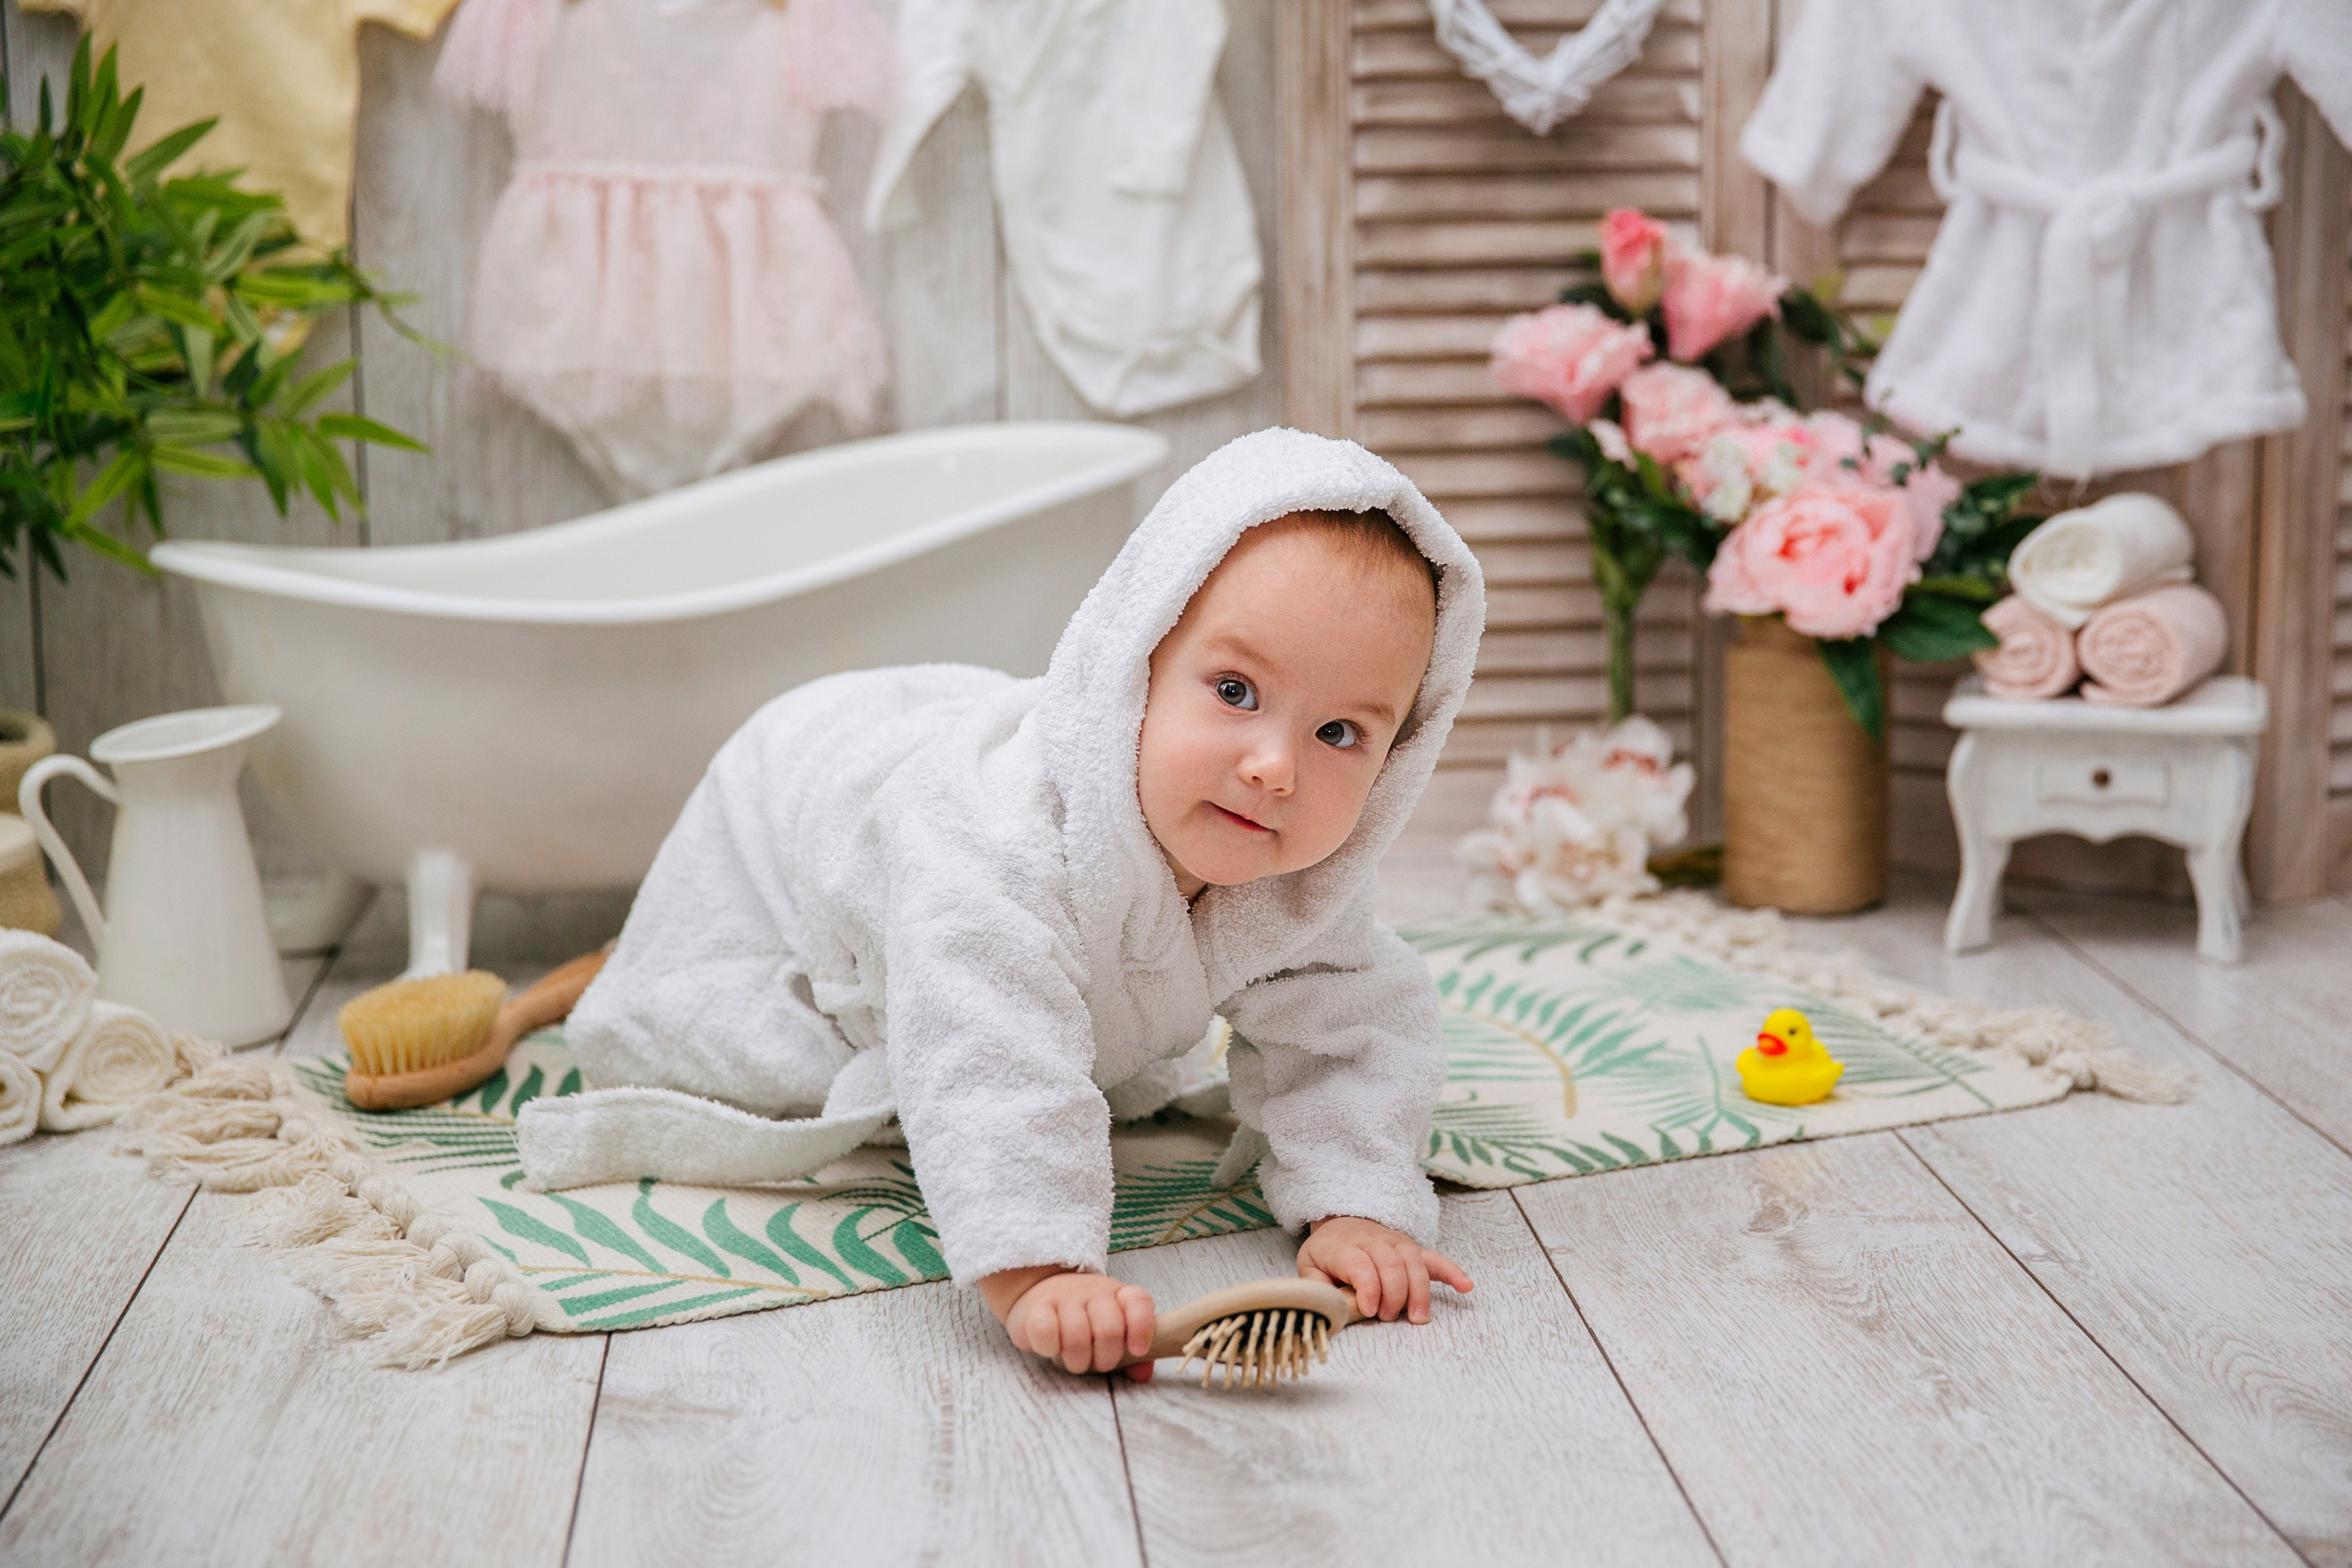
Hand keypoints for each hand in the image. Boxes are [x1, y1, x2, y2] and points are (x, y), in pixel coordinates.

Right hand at [980, 1266, 1156, 1379]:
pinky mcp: (1037, 1308)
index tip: (1137, 1350)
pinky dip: (1050, 1349)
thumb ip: (1132, 1353)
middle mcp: (1095, 1291)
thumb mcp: (1112, 1330)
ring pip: (1077, 1336)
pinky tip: (1052, 1349)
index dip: (1142, 1328)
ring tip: (1075, 1360)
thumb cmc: (1083, 1320)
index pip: (1139, 1302)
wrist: (1039, 1296)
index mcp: (1119, 1295)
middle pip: (1109, 1329)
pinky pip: (1046, 1332)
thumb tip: (1142, 1373)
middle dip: (1105, 1358)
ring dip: (1078, 1360)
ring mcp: (1065, 1297)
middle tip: (1097, 1363)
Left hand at [1297, 1216, 1472, 1324]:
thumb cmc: (1327, 1252)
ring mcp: (1397, 1243)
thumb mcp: (1309, 1266)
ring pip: (1415, 1264)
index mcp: (1346, 1247)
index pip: (1362, 1266)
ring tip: (1418, 1319)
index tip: (1369, 1311)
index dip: (1368, 1289)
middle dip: (1394, 1295)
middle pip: (1392, 1265)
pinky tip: (1466, 1287)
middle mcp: (1375, 1242)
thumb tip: (1327, 1310)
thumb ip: (1316, 1287)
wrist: (1343, 1221)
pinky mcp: (1413, 1250)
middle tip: (1387, 1318)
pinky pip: (1436, 1259)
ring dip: (1419, 1292)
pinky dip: (1452, 1272)